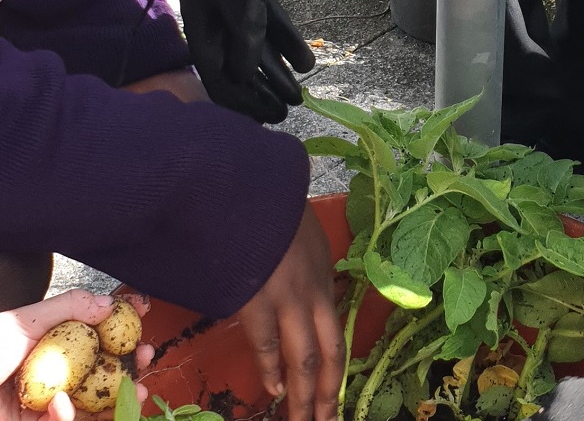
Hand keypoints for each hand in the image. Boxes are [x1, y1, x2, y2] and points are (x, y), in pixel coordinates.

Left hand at [0, 289, 155, 420]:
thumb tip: (111, 302)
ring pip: (93, 405)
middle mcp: (48, 377)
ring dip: (119, 397)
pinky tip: (60, 404)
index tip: (141, 318)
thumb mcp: (23, 320)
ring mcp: (43, 406)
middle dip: (129, 366)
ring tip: (138, 387)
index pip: (91, 337)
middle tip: (147, 355)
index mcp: (44, 346)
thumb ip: (69, 309)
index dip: (118, 330)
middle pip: (99, 373)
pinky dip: (69, 415)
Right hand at [181, 0, 315, 123]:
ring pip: (256, 49)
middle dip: (260, 91)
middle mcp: (215, 17)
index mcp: (199, 18)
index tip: (259, 118)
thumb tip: (244, 79)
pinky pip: (272, 28)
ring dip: (277, 73)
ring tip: (300, 95)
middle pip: (236, 65)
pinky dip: (288, 45)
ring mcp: (237, 6)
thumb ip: (244, 36)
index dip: (235, 98)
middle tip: (285, 113)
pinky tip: (307, 63)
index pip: (213, 70)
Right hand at [234, 205, 342, 420]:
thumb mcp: (303, 235)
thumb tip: (304, 289)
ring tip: (303, 420)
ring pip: (302, 358)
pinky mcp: (256, 298)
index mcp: (323, 277)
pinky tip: (275, 390)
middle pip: (329, 355)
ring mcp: (286, 298)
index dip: (336, 370)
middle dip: (328, 394)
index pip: (335, 334)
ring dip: (303, 395)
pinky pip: (266, 342)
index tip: (335, 396)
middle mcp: (312, 292)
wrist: (246, 186)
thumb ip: (305, 265)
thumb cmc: (270, 206)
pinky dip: (270, 368)